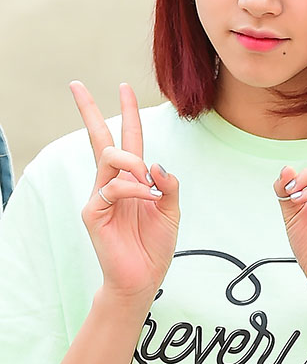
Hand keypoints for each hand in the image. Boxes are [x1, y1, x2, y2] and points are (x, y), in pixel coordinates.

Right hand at [70, 81, 179, 305]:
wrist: (144, 278)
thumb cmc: (155, 245)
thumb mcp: (172, 210)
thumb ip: (168, 185)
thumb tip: (156, 164)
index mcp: (132, 180)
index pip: (129, 139)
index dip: (128, 113)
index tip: (124, 87)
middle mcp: (113, 183)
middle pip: (101, 139)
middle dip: (90, 110)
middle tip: (76, 85)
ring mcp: (100, 196)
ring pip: (111, 158)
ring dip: (134, 163)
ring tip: (148, 183)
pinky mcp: (93, 212)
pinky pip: (113, 187)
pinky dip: (134, 189)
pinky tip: (145, 199)